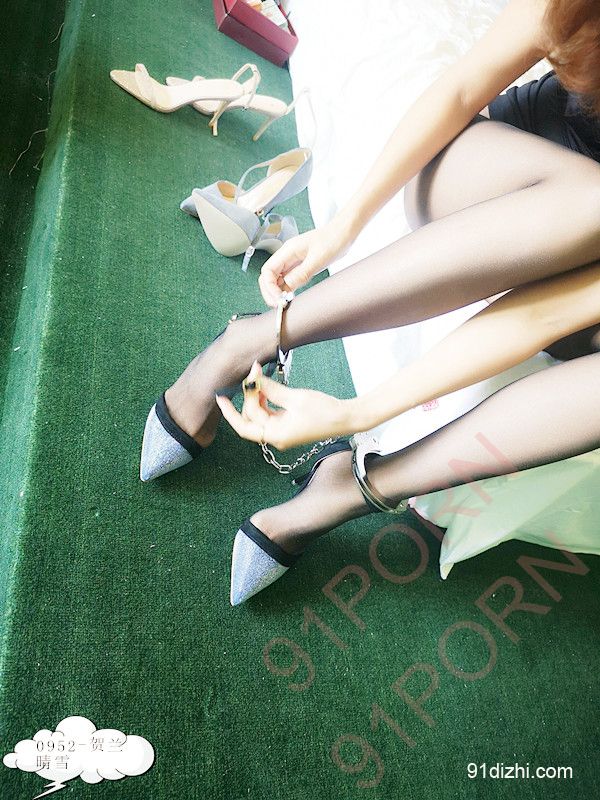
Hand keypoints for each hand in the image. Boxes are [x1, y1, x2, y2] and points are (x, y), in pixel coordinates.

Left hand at [214, 361, 353, 449]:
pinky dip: (265, 402)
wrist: (347, 418)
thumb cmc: (325, 411)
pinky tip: (267, 388)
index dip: (231, 410)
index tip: (221, 396)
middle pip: (250, 419)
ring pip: (258, 417)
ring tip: (260, 379)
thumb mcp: (295, 397)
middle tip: (254, 375)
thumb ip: (271, 390)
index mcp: (276, 435)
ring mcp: (282, 433)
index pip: (245, 424)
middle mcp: (276, 438)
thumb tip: (254, 380)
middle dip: (248, 398)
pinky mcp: (287, 427)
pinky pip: (268, 415)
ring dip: (256, 399)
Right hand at [259, 216, 355, 307]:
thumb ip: (300, 274)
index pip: (268, 271)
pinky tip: (291, 296)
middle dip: (270, 292)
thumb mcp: (317, 260)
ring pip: (277, 279)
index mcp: (288, 251)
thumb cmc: (333, 240)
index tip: (278, 298)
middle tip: (279, 304)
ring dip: (278, 292)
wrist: (344, 233)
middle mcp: (287, 256)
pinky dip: (286, 289)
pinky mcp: (300, 266)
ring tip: (284, 302)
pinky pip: (288, 280)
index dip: (269, 287)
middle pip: (269, 276)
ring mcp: (293, 261)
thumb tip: (286, 288)